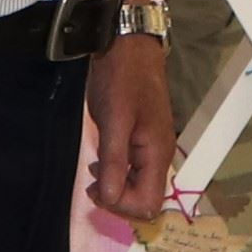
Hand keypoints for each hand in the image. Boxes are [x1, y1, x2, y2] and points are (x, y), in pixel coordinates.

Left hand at [86, 33, 175, 224]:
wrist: (128, 45)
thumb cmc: (122, 79)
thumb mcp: (114, 121)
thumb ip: (114, 162)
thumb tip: (110, 199)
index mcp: (158, 153)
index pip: (149, 204)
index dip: (122, 206)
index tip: (96, 190)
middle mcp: (159, 155)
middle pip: (145, 199)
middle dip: (118, 199)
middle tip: (91, 185)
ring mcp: (151, 147)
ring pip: (138, 186)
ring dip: (115, 187)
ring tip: (93, 171)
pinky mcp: (141, 139)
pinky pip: (133, 170)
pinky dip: (116, 173)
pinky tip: (101, 161)